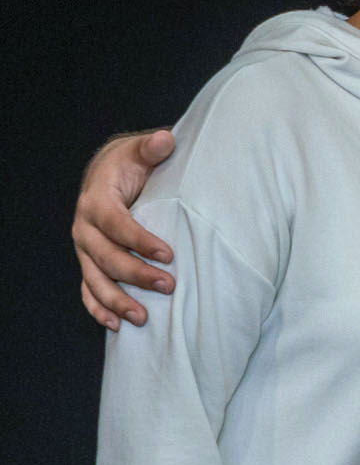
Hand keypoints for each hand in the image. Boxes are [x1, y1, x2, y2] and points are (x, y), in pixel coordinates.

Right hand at [73, 130, 176, 329]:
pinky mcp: (89, 261)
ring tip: (142, 318)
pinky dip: (99, 308)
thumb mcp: (141, 150)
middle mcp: (85, 228)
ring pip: (95, 279)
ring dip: (117, 301)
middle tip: (169, 286)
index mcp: (96, 201)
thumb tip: (164, 140)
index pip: (117, 225)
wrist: (111, 171)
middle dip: (136, 275)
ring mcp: (85, 248)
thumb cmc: (131, 162)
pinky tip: (116, 325)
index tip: (168, 255)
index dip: (140, 241)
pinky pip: (88, 289)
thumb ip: (153, 148)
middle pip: (107, 257)